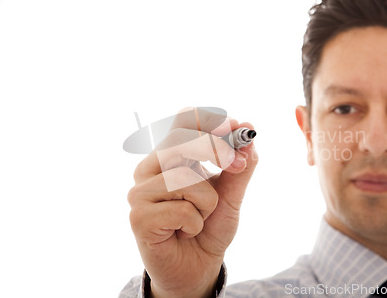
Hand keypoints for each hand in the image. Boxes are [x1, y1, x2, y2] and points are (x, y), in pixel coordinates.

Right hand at [127, 108, 257, 297]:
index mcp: (170, 156)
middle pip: (179, 139)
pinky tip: (183, 232)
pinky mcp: (138, 218)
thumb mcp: (231, 194)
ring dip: (207, 202)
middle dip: (215, 149)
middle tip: (235, 165)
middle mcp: (150, 169)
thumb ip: (239, 165)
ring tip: (198, 217)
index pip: (182, 121)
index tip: (234, 127)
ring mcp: (140, 192)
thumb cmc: (210, 226)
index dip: (208, 119)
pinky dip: (195, 223)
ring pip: (184, 177)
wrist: (197, 267)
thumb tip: (248, 127)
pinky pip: (181, 209)